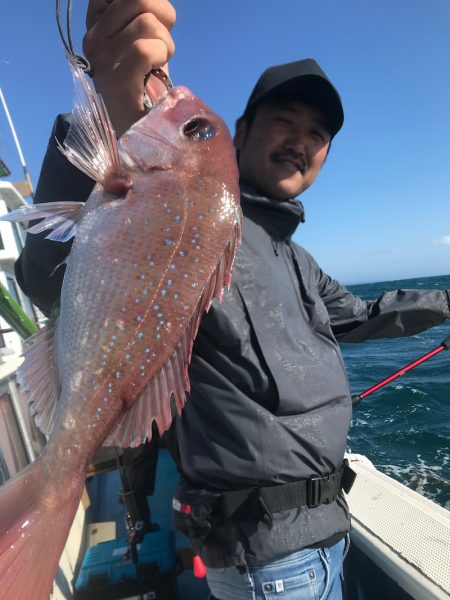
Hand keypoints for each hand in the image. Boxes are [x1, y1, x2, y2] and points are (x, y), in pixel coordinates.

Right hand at [83, 0, 175, 135]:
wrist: (140, 131)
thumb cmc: (146, 86)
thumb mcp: (142, 39)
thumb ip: (142, 15)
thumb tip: (156, 1)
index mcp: (96, 23)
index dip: (149, 1)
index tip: (153, 24)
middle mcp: (93, 38)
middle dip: (163, 18)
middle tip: (161, 45)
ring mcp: (101, 59)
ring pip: (145, 22)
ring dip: (165, 42)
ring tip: (159, 63)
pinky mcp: (115, 80)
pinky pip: (144, 48)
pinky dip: (160, 56)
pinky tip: (157, 71)